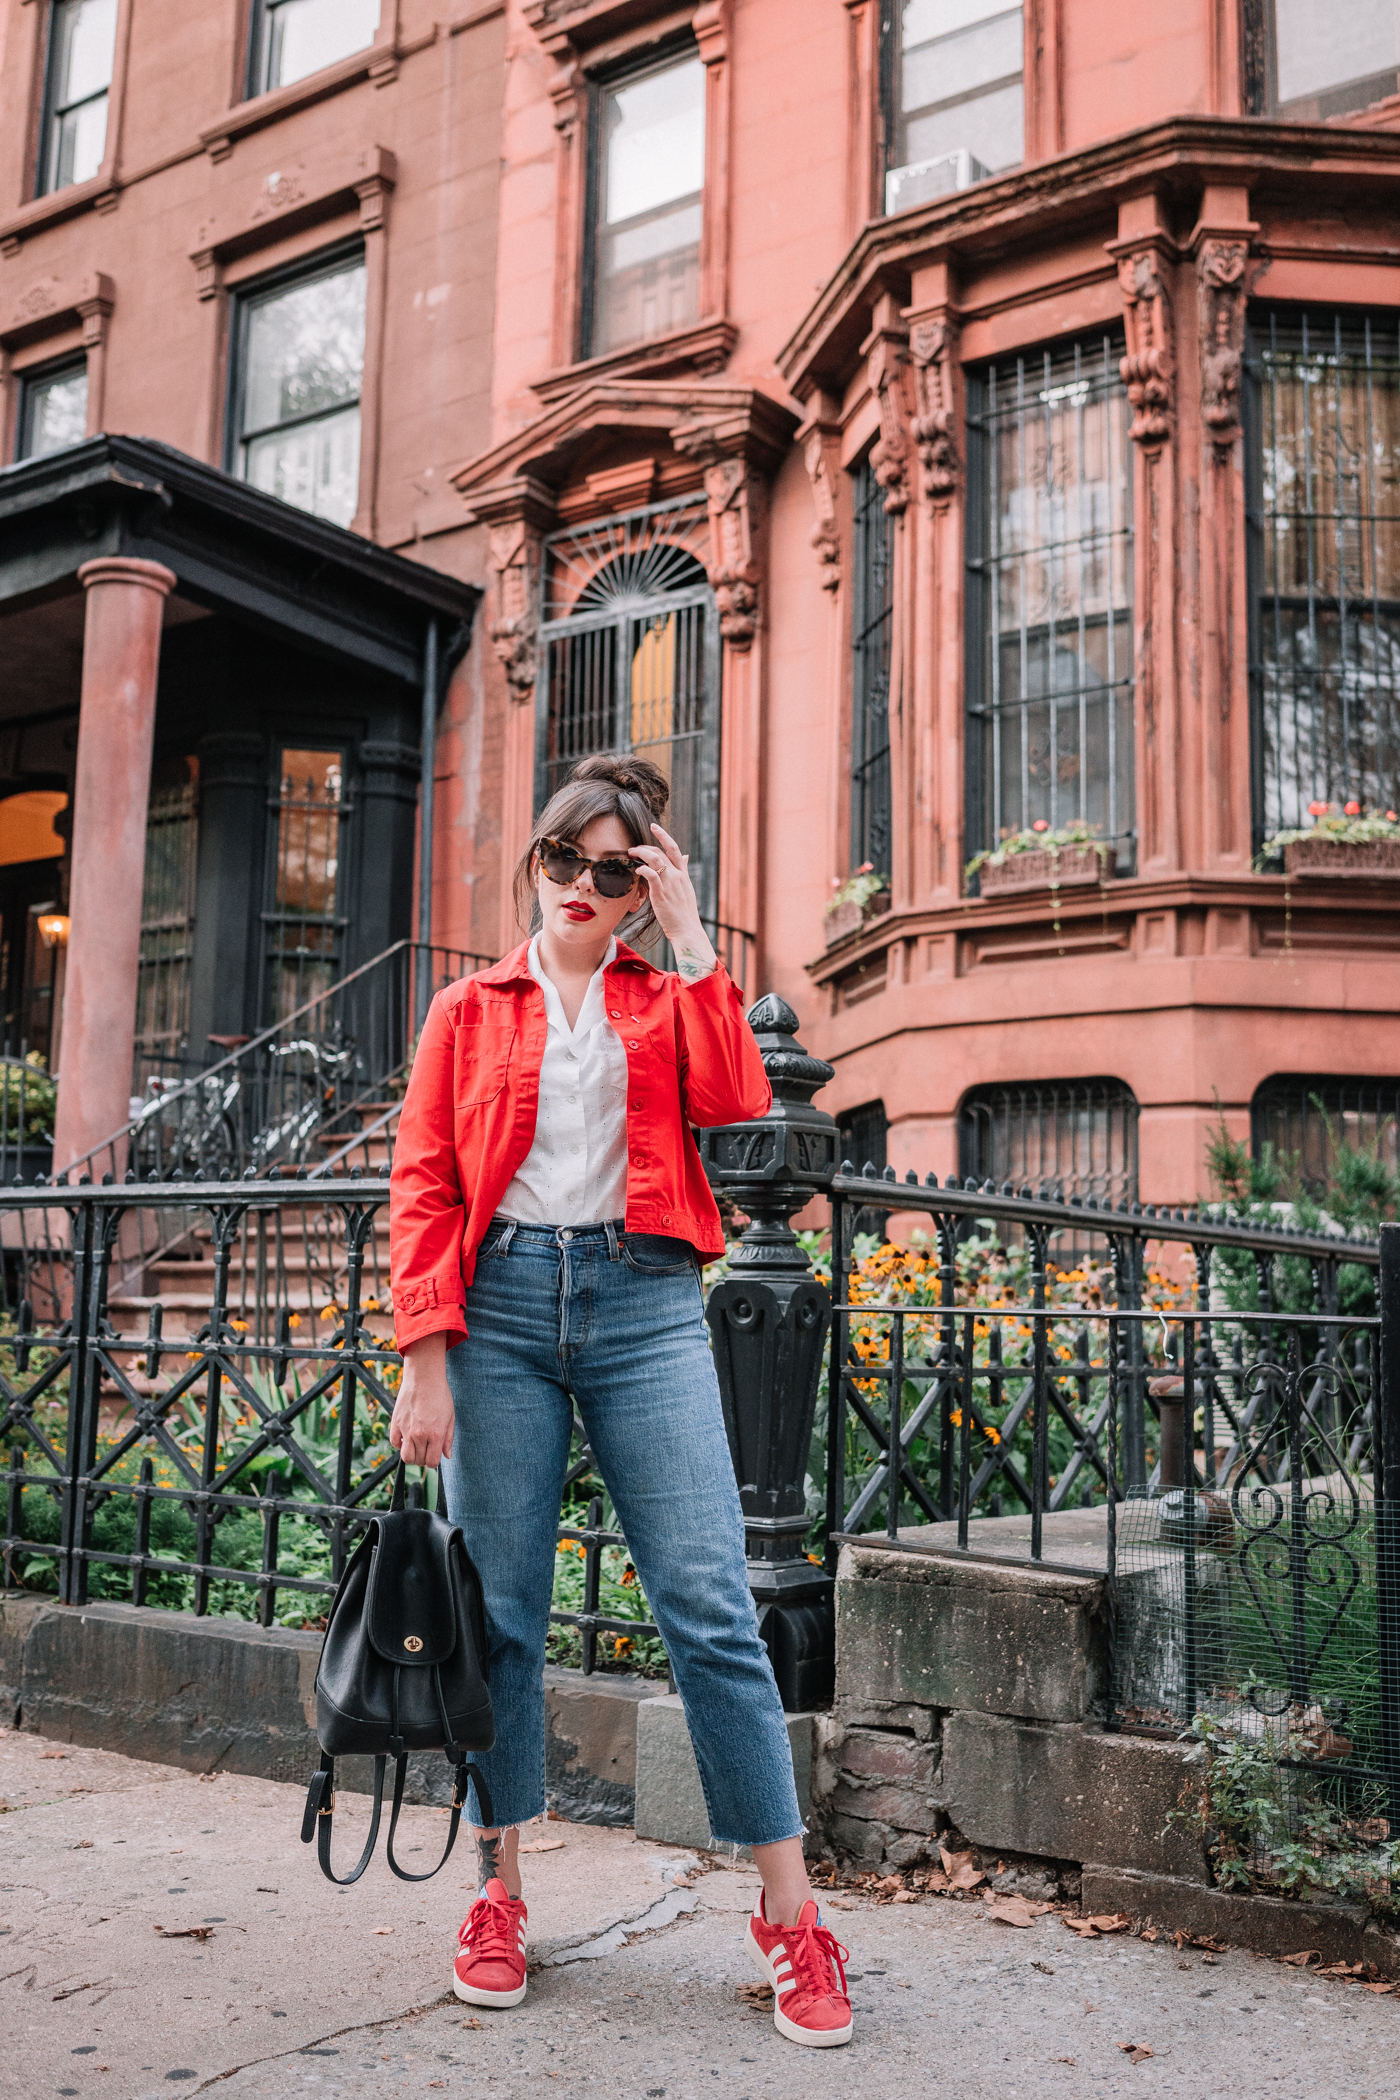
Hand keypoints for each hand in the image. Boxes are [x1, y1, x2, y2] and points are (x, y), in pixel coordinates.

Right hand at [389, 1332, 456, 1468]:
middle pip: (418, 1461)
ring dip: (411, 1455)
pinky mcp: (396, 1423)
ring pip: (405, 1457)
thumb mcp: (450, 1417)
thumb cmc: (440, 1395)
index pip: (432, 1462)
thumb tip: (447, 1456)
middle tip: (426, 1448)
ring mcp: (406, 1430)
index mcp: (436, 1434)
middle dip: (423, 1459)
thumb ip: (448, 1439)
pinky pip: (394, 1443)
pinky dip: (400, 1444)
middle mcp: (420, 1435)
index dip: (434, 1461)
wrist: (424, 1378)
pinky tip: (406, 1437)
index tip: (434, 1454)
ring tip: (416, 1446)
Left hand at [628, 825, 716, 979]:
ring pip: (655, 859)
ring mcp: (670, 884)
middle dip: (645, 846)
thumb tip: (685, 857)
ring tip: (631, 854)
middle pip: (661, 852)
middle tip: (634, 848)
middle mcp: (677, 876)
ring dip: (641, 853)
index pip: (674, 849)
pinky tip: (636, 870)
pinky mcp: (661, 893)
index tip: (653, 826)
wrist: (687, 930)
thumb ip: (683, 871)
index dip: (663, 835)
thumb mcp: (687, 889)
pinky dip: (642, 869)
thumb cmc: (684, 913)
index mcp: (683, 874)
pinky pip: (651, 875)